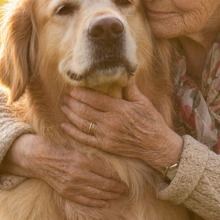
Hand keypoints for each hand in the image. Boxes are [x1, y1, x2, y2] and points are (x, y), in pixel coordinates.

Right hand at [0, 133, 127, 207]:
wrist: (38, 158)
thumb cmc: (60, 150)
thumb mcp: (78, 149)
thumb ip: (93, 158)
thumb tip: (111, 168)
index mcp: (83, 160)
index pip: (106, 172)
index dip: (118, 178)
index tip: (126, 179)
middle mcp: (78, 174)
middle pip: (104, 184)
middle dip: (118, 188)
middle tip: (127, 189)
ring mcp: (72, 185)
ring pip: (97, 193)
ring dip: (110, 195)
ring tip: (120, 196)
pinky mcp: (66, 192)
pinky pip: (84, 200)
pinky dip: (97, 202)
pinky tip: (106, 203)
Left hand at [61, 83, 182, 172]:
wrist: (156, 145)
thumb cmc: (151, 121)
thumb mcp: (143, 102)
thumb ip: (130, 89)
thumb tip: (124, 74)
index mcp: (119, 108)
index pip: (94, 99)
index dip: (81, 93)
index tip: (73, 89)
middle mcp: (110, 122)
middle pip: (84, 110)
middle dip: (72, 102)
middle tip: (64, 96)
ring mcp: (106, 135)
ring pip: (81, 123)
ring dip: (70, 114)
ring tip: (63, 106)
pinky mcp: (105, 146)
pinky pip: (84, 139)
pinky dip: (72, 132)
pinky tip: (64, 126)